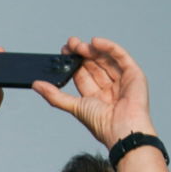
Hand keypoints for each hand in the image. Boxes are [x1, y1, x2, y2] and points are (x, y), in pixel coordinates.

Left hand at [32, 37, 154, 146]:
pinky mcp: (134, 74)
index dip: (72, 63)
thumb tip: (36, 84)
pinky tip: (95, 42)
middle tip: (69, 43)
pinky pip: (121, 56)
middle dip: (81, 53)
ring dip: (92, 50)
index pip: (82, 74)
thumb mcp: (73, 106)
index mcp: (96, 96)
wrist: (122, 129)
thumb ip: (54, 95)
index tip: (62, 52)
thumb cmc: (101, 122)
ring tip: (78, 45)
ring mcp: (123, 79)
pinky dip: (109, 47)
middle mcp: (109, 87)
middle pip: (93, 64)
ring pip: (105, 59)